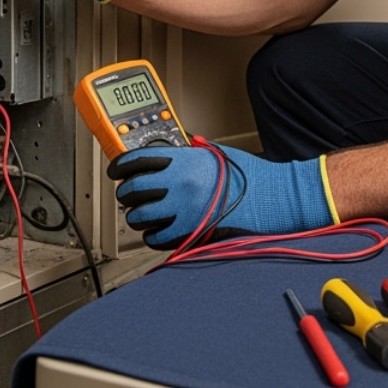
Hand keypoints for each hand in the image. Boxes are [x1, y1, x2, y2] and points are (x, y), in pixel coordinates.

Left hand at [108, 144, 333, 249]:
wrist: (271, 199)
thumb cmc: (252, 177)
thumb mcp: (219, 154)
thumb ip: (193, 152)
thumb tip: (177, 150)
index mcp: (184, 161)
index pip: (137, 160)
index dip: (120, 166)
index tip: (116, 170)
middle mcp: (179, 184)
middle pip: (133, 189)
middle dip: (126, 193)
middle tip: (129, 194)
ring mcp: (182, 210)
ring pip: (139, 216)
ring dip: (137, 216)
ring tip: (144, 214)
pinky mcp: (189, 233)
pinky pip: (155, 237)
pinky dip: (152, 235)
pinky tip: (157, 230)